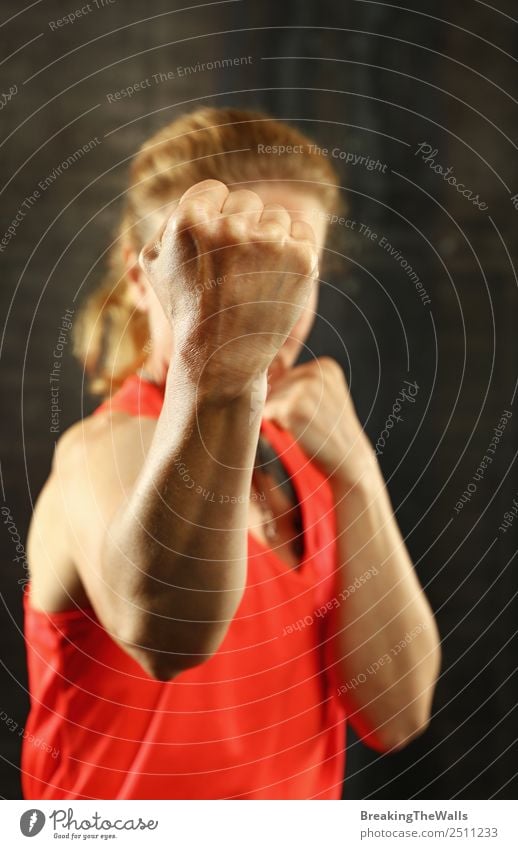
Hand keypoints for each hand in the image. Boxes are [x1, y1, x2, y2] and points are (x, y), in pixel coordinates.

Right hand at [139, 179, 318, 398]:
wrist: (221, 357)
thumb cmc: (187, 309)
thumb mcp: (155, 266)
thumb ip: (168, 222)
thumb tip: (196, 196)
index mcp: (189, 220)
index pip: (213, 191)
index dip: (212, 220)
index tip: (211, 252)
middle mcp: (230, 227)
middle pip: (246, 202)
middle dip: (241, 230)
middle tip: (232, 271)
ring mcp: (269, 243)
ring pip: (277, 217)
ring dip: (268, 241)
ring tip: (253, 278)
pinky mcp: (301, 259)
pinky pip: (302, 232)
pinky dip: (293, 252)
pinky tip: (275, 279)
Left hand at [263, 356, 377, 488]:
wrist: (349, 460)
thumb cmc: (330, 433)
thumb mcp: (322, 399)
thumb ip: (299, 382)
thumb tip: (267, 370)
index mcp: (326, 366)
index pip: (286, 375)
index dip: (288, 398)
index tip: (308, 413)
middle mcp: (317, 371)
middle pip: (275, 385)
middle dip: (280, 406)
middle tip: (306, 424)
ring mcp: (306, 388)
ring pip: (269, 399)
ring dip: (277, 417)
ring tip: (302, 428)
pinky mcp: (295, 406)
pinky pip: (266, 412)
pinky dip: (275, 426)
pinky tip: (297, 433)